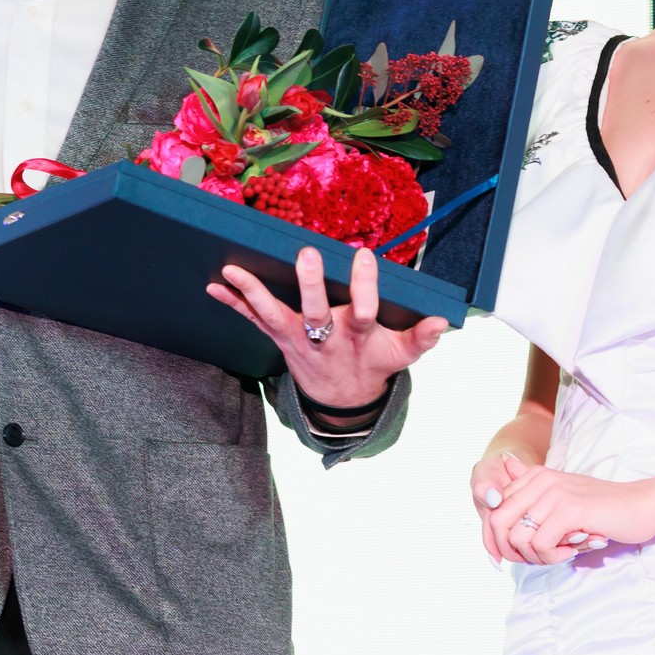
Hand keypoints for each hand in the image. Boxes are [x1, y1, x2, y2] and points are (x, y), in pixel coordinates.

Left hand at [208, 247, 448, 408]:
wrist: (343, 399)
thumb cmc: (373, 363)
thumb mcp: (401, 355)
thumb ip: (420, 338)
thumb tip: (442, 321)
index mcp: (359, 336)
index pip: (364, 311)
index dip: (365, 287)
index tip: (365, 256)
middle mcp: (326, 337)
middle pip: (317, 312)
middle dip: (311, 286)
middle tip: (309, 256)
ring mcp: (299, 338)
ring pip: (275, 315)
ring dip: (254, 292)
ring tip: (233, 270)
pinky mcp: (279, 337)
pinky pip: (253, 319)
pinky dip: (233, 303)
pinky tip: (212, 285)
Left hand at [487, 464, 654, 564]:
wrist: (642, 506)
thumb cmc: (602, 510)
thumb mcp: (562, 502)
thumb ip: (531, 503)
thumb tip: (493, 509)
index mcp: (534, 476)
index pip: (494, 510)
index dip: (495, 540)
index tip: (507, 558)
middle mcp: (540, 480)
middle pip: (497, 522)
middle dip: (510, 551)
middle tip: (537, 559)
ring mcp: (554, 493)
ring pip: (518, 538)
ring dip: (537, 556)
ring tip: (560, 554)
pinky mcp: (570, 510)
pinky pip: (541, 544)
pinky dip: (553, 557)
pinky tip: (572, 552)